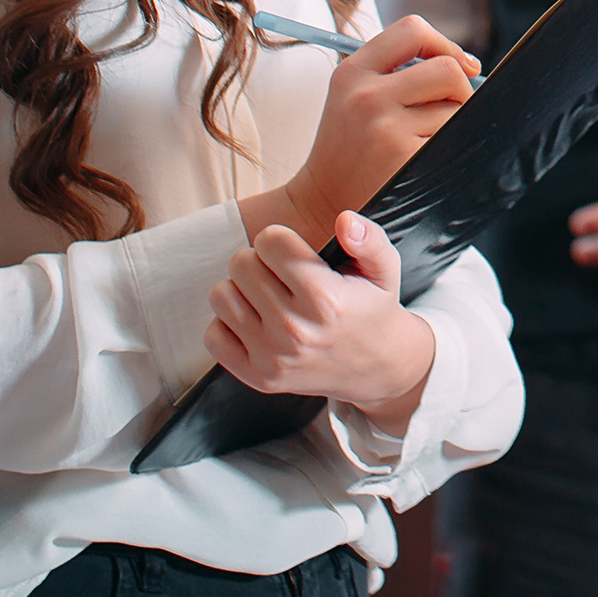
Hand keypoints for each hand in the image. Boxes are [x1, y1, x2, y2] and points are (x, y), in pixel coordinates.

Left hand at [207, 211, 436, 429]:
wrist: (378, 367)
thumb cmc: (372, 309)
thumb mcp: (384, 269)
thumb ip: (369, 238)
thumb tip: (344, 219)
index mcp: (325, 298)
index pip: (269, 240)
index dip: (280, 239)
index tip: (293, 253)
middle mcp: (294, 330)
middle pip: (241, 264)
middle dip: (259, 261)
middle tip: (281, 275)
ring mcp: (272, 357)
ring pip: (221, 296)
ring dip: (241, 290)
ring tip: (268, 296)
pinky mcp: (258, 377)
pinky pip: (213, 336)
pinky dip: (229, 324)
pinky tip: (257, 322)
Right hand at [242, 16, 477, 245]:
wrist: (321, 204)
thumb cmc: (350, 148)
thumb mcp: (353, 98)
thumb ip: (396, 72)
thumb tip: (468, 65)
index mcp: (352, 72)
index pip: (412, 30)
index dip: (444, 43)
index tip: (459, 64)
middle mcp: (367, 96)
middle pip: (448, 69)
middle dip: (461, 90)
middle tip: (450, 110)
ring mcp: (385, 128)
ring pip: (456, 108)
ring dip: (455, 124)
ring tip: (425, 142)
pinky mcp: (403, 159)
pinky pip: (454, 139)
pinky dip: (452, 148)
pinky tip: (428, 161)